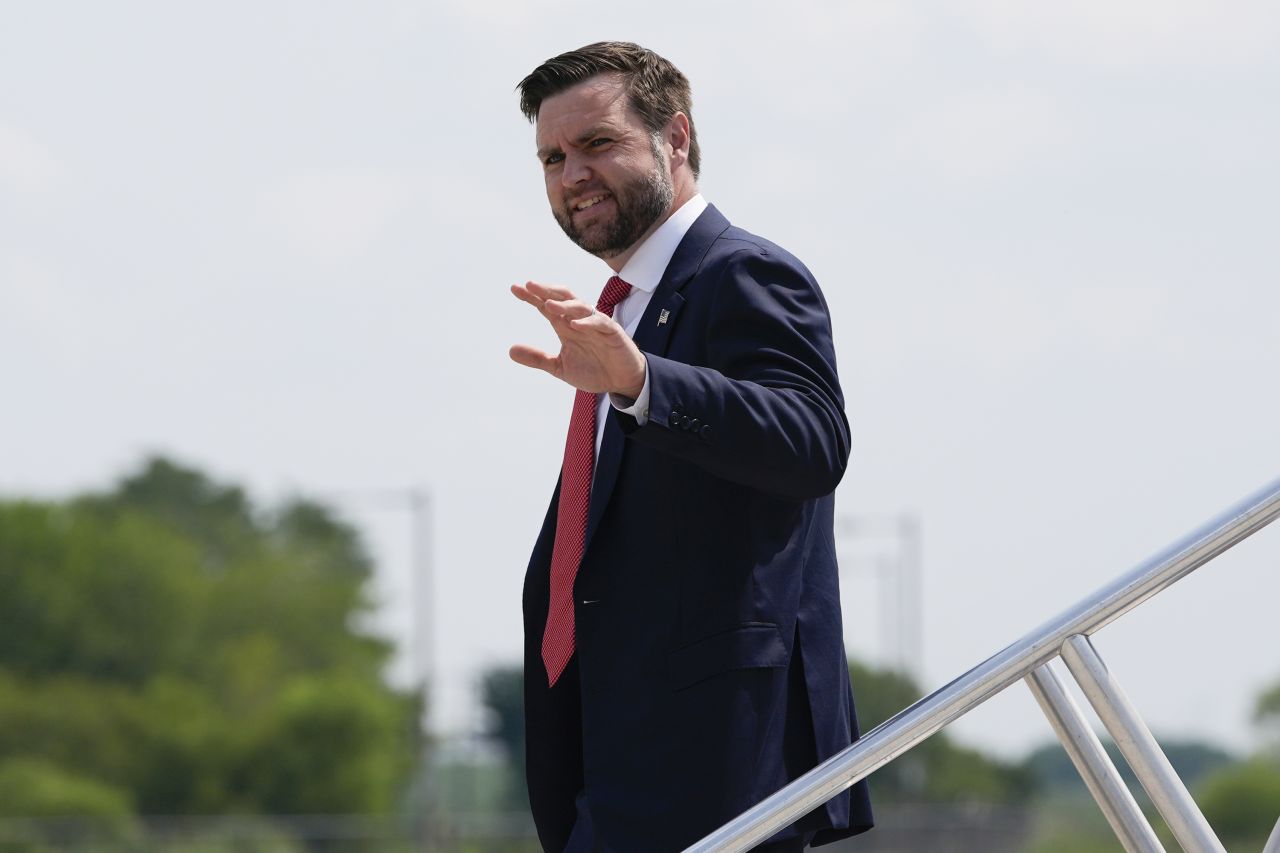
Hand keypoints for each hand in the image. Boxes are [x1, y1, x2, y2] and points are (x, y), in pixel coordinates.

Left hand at [510, 281, 645, 397]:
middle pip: (563, 298)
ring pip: (581, 306)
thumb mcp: (560, 367)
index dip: (531, 297)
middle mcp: (579, 321)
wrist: (621, 382)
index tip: (514, 288)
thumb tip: (510, 350)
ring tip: (548, 304)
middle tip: (530, 285)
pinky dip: (587, 323)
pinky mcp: (613, 333)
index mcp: (566, 326)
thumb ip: (538, 358)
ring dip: (565, 305)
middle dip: (547, 290)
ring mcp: (597, 325)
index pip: (546, 306)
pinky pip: (600, 323)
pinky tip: (574, 325)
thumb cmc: (593, 371)